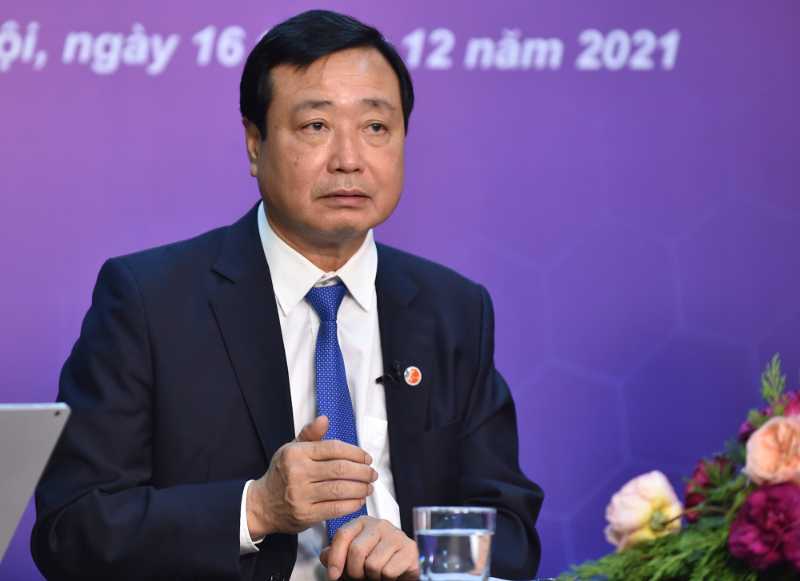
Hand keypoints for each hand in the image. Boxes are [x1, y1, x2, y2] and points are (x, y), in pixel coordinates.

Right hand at [247, 416, 376, 537]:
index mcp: (296, 454)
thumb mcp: (291, 448)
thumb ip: (310, 434)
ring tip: (369, 486)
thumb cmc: (282, 473)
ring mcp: (301, 495)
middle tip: (372, 473)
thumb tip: (325, 419)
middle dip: (362, 471)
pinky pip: (336, 509)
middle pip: (340, 470)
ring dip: (361, 488)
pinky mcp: (306, 515)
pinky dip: (352, 504)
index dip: (355, 452)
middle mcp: (298, 473)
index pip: (333, 448)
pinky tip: (359, 500)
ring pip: (340, 490)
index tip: (366, 457)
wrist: (262, 505)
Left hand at [320, 516, 419, 579]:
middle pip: (356, 550)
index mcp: (362, 523)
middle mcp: (379, 525)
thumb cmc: (375, 562)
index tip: (333, 575)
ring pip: (373, 563)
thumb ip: (335, 554)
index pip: (343, 534)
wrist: (401, 571)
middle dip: (354, 572)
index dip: (335, 558)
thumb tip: (325, 556)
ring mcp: (396, 535)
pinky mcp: (410, 549)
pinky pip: (388, 571)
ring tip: (376, 574)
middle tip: (360, 576)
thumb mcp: (351, 557)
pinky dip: (386, 579)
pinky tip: (389, 574)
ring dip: (372, 576)